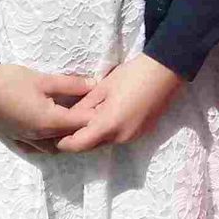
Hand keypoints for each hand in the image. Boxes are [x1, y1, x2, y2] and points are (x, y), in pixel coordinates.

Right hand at [0, 62, 93, 149]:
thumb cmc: (11, 80)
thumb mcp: (43, 79)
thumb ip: (71, 84)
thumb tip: (94, 85)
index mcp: (49, 122)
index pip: (81, 124)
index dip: (95, 116)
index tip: (104, 108)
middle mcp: (39, 136)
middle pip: (69, 138)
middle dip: (82, 129)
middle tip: (90, 114)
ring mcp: (25, 139)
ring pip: (52, 147)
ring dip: (63, 138)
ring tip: (68, 123)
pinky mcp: (13, 138)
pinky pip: (34, 148)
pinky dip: (44, 144)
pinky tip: (47, 134)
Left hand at [55, 55, 183, 152]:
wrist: (165, 72)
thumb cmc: (132, 75)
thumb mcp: (102, 88)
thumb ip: (84, 106)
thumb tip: (69, 117)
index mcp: (108, 126)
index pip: (78, 144)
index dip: (63, 143)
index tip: (53, 135)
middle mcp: (120, 137)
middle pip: (91, 145)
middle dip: (77, 139)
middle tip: (63, 127)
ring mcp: (133, 137)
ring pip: (105, 142)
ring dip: (93, 135)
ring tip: (81, 120)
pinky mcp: (141, 133)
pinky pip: (118, 137)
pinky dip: (107, 131)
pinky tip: (103, 116)